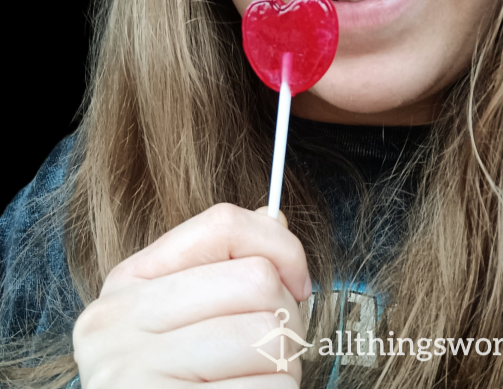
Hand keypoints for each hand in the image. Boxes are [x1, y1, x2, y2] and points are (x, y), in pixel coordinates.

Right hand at [73, 203, 311, 387]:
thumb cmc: (174, 378)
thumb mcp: (181, 312)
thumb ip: (225, 263)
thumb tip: (273, 218)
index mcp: (128, 282)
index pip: (223, 225)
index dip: (280, 246)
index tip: (296, 281)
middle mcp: (118, 323)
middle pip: (258, 281)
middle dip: (288, 316)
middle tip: (271, 345)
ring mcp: (134, 374)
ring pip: (272, 338)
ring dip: (284, 366)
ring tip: (252, 378)